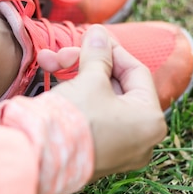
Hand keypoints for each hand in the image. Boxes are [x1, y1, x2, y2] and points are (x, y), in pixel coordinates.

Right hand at [38, 25, 167, 180]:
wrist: (42, 159)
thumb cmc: (76, 119)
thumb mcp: (90, 80)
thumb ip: (98, 54)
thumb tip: (100, 33)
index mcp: (150, 120)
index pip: (135, 72)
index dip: (112, 50)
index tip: (93, 37)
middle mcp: (141, 139)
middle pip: (115, 86)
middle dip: (86, 65)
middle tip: (63, 54)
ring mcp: (119, 150)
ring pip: (100, 100)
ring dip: (74, 78)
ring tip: (47, 64)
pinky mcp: (97, 156)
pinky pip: (92, 118)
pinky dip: (76, 99)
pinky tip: (54, 83)